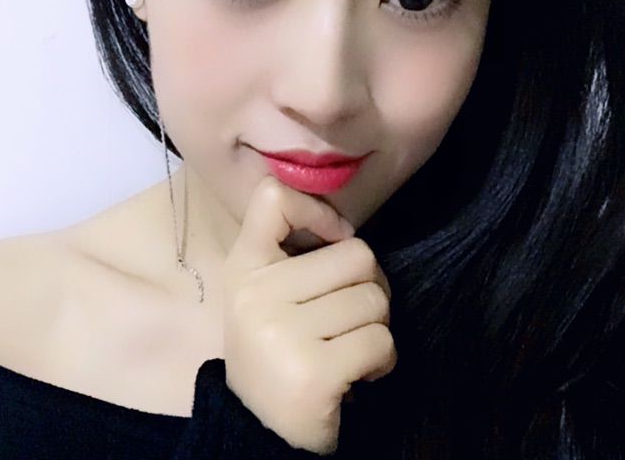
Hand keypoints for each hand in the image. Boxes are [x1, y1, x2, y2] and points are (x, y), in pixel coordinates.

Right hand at [222, 175, 396, 454]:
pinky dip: (383, 358)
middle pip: (357, 255)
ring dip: (376, 325)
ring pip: (374, 299)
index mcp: (244, 267)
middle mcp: (257, 294)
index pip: (273, 199)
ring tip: (349, 346)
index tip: (333, 239)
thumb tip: (346, 230)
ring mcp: (282, 334)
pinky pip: (380, 341)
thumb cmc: (275, 348)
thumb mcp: (268, 292)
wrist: (260, 428)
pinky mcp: (313, 373)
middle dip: (368, 285)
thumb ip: (296, 254)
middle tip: (349, 314)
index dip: (318, 211)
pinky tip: (359, 373)